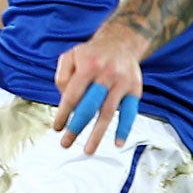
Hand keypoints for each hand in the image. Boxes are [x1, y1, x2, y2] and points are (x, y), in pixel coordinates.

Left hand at [53, 20, 145, 153]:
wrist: (122, 41)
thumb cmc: (92, 54)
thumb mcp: (70, 56)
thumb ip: (62, 76)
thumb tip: (64, 101)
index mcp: (89, 65)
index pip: (72, 95)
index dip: (63, 114)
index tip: (57, 128)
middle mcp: (107, 74)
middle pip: (90, 106)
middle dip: (76, 127)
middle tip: (66, 143)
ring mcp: (123, 82)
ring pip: (109, 112)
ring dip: (98, 134)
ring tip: (88, 150)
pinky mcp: (135, 89)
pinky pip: (130, 112)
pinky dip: (125, 128)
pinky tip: (118, 142)